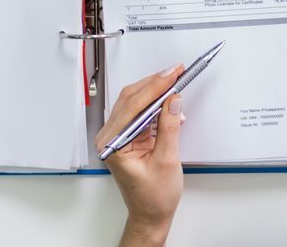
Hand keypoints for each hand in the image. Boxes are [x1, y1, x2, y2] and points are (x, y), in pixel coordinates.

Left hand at [101, 66, 185, 246]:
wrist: (151, 214)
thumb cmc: (153, 196)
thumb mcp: (166, 161)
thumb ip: (168, 127)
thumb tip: (173, 100)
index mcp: (113, 145)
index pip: (132, 106)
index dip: (154, 87)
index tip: (172, 74)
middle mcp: (111, 138)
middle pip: (131, 99)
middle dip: (155, 83)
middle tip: (176, 71)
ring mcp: (118, 137)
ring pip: (134, 102)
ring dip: (155, 91)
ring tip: (175, 81)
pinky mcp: (128, 136)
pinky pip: (140, 112)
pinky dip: (155, 104)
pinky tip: (169, 100)